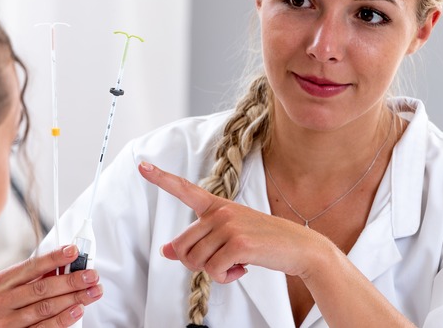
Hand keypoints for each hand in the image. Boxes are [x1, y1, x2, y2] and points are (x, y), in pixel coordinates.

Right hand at [0, 245, 102, 327]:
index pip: (30, 267)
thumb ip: (38, 275)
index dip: (54, 258)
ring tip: (92, 292)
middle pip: (41, 288)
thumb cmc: (10, 306)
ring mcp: (7, 323)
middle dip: (70, 280)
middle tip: (92, 275)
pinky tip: (78, 310)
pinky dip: (64, 318)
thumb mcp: (16, 287)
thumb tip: (67, 261)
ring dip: (73, 298)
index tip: (74, 251)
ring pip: (46, 308)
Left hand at [138, 161, 321, 282]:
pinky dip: (225, 278)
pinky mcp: (238, 244)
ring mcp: (228, 226)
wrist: (300, 248)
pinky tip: (242, 269)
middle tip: (218, 263)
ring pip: (195, 262)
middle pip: (182, 247)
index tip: (142, 165)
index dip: (160, 178)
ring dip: (213, 272)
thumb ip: (197, 241)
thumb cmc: (262, 242)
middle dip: (195, 263)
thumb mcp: (227, 237)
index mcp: (217, 206)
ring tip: (234, 264)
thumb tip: (166, 251)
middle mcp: (219, 212)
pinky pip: (213, 271)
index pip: (184, 189)